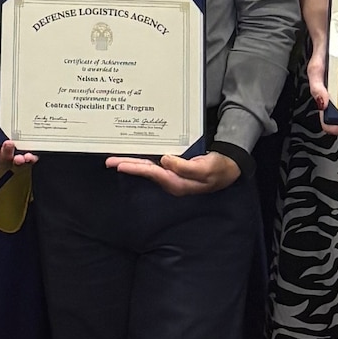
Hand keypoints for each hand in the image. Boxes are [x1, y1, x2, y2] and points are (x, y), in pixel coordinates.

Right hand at [0, 90, 37, 171]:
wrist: (18, 88)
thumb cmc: (4, 96)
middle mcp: (7, 144)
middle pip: (4, 161)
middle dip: (6, 156)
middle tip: (9, 144)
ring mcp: (21, 145)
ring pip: (19, 162)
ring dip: (20, 162)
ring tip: (23, 156)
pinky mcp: (33, 144)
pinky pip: (33, 155)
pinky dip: (32, 157)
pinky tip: (32, 154)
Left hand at [104, 151, 239, 195]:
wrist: (228, 169)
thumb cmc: (218, 169)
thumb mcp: (205, 169)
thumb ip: (184, 167)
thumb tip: (165, 160)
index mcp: (177, 183)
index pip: (151, 173)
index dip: (134, 168)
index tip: (119, 165)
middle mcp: (171, 180)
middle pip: (145, 171)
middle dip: (127, 165)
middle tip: (109, 161)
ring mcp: (172, 175)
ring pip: (147, 168)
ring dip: (132, 162)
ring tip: (116, 159)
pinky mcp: (174, 169)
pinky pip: (155, 164)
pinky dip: (143, 160)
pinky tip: (136, 156)